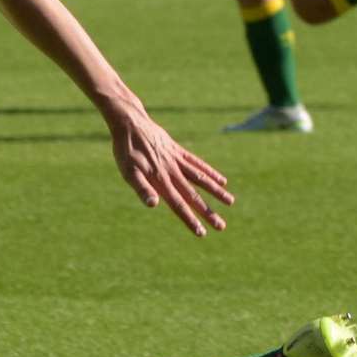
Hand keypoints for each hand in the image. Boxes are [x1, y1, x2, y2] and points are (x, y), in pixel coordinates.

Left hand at [102, 99, 233, 236]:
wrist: (130, 123)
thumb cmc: (125, 151)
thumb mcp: (128, 172)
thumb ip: (142, 188)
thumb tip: (154, 205)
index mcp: (160, 181)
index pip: (178, 205)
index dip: (190, 219)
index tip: (202, 233)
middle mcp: (173, 172)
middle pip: (193, 196)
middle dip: (208, 212)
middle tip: (222, 227)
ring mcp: (178, 161)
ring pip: (201, 179)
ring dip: (216, 191)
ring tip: (230, 202)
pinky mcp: (178, 151)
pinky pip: (198, 164)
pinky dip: (210, 172)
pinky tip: (222, 180)